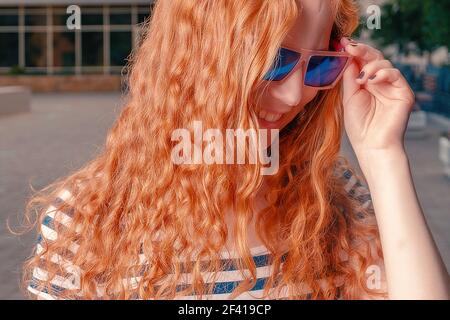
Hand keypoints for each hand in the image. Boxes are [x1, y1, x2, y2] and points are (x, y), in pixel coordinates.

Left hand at [340, 38, 414, 159]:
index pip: (362, 61)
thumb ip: (350, 77)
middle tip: (350, 47)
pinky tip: (372, 80)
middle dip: (361, 50)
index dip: (353, 51)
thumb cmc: (359, 126)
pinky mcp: (403, 92)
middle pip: (374, 58)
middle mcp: (379, 83)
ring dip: (370, 66)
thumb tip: (347, 56)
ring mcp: (392, 86)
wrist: (372, 145)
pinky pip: (395, 74)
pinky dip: (383, 73)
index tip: (343, 43)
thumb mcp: (349, 97)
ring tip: (361, 78)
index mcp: (366, 84)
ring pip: (384, 63)